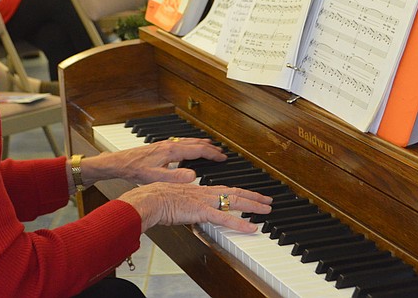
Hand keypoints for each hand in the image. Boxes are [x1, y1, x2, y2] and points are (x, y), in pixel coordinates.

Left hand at [91, 137, 227, 185]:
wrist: (120, 162)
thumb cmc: (135, 169)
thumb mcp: (156, 177)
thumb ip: (176, 177)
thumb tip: (193, 177)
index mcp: (172, 151)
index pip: (198, 150)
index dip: (212, 154)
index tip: (223, 157)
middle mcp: (171, 144)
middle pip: (196, 143)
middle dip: (210, 148)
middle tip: (221, 153)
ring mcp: (166, 144)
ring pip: (189, 141)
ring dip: (201, 144)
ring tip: (210, 147)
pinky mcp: (161, 146)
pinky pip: (182, 141)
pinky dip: (191, 143)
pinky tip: (188, 148)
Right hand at [118, 182, 272, 232]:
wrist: (149, 198)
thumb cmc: (156, 199)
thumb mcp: (174, 198)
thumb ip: (185, 202)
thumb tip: (187, 208)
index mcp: (199, 189)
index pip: (225, 189)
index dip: (241, 192)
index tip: (252, 195)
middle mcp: (205, 192)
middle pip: (235, 193)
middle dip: (253, 196)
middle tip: (268, 201)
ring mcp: (204, 201)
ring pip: (234, 202)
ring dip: (253, 206)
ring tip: (267, 210)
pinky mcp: (201, 211)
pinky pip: (224, 218)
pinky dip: (239, 223)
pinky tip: (251, 228)